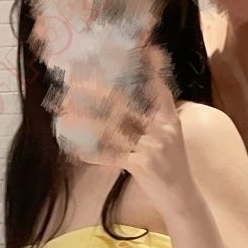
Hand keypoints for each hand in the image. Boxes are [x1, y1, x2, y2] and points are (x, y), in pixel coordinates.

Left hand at [66, 45, 192, 211]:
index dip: (143, 67)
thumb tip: (135, 94)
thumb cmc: (172, 166)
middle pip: (125, 103)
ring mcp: (153, 147)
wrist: (182, 198)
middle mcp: (162, 129)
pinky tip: (76, 149)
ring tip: (65, 111)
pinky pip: (111, 155)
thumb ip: (155, 115)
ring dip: (85, 119)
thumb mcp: (171, 136)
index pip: (155, 86)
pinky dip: (92, 152)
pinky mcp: (142, 166)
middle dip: (97, 91)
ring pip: (112, 127)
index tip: (127, 50)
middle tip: (75, 81)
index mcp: (170, 119)